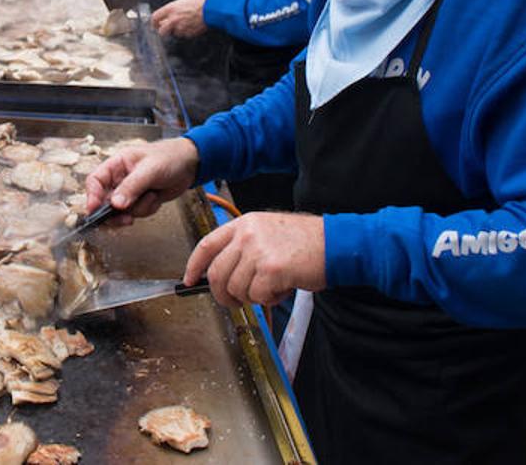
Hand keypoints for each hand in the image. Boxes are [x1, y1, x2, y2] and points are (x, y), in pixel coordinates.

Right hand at [85, 137, 198, 222]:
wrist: (190, 164)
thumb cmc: (169, 157)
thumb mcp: (150, 170)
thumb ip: (132, 186)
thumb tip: (115, 204)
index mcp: (117, 164)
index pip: (95, 181)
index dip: (92, 196)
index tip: (94, 211)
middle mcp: (120, 179)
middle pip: (105, 201)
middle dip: (116, 212)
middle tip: (126, 218)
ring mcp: (130, 191)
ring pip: (122, 210)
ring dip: (138, 209)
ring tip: (151, 196)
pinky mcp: (141, 200)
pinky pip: (137, 213)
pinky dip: (147, 209)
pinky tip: (156, 197)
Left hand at [151, 0, 207, 37]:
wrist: (211, 8)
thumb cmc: (199, 2)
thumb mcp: (182, 1)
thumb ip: (172, 9)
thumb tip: (167, 16)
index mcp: (170, 9)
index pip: (155, 18)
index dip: (153, 22)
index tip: (155, 24)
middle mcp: (173, 19)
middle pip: (161, 31)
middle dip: (162, 31)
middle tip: (165, 29)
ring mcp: (181, 27)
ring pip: (174, 33)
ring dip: (176, 30)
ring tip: (185, 22)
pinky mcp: (188, 33)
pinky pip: (184, 34)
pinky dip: (186, 32)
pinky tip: (191, 25)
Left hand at [182, 212, 326, 307]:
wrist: (336, 243)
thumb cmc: (306, 242)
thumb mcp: (268, 233)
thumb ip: (243, 249)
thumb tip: (222, 274)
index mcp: (244, 224)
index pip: (207, 245)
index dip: (194, 266)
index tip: (189, 280)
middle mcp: (247, 235)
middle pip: (216, 273)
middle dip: (223, 294)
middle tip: (235, 301)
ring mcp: (258, 251)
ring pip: (236, 288)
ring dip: (252, 297)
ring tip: (271, 288)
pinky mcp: (271, 269)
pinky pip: (257, 296)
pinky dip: (269, 299)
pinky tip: (282, 288)